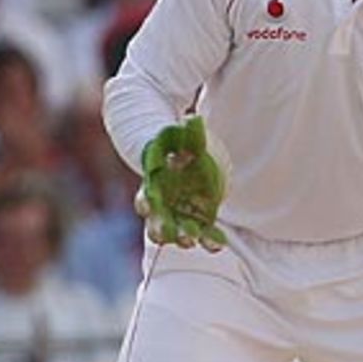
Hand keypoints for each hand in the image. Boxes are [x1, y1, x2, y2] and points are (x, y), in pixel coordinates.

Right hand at [135, 116, 227, 250]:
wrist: (184, 154)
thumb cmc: (178, 143)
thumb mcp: (183, 135)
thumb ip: (187, 130)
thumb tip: (193, 118)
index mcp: (152, 184)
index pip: (144, 196)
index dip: (145, 201)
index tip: (148, 203)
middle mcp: (162, 204)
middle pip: (156, 220)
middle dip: (161, 227)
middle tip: (168, 234)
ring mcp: (179, 214)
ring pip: (177, 231)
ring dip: (183, 236)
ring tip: (190, 241)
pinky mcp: (198, 219)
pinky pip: (203, 232)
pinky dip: (209, 239)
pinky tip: (218, 243)